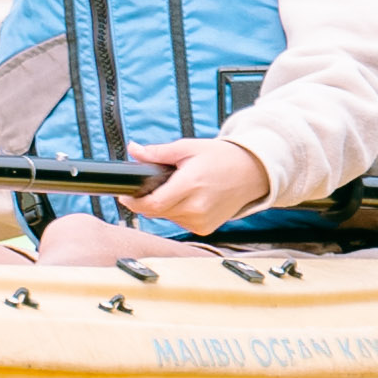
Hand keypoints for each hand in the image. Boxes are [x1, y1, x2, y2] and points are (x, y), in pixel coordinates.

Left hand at [125, 136, 270, 232]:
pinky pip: (179, 222)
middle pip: (156, 212)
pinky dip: (177, 212)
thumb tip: (134, 150)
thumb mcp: (188, 148)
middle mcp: (196, 208)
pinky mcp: (205, 229)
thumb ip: (158, 153)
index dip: (134, 203)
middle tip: (153, 186)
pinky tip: (188, 199)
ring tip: (177, 189)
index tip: (125, 196)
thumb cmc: (221, 158)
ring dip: (164, 206)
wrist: (251, 173)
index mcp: (190, 185)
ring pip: (167, 218)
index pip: (152, 204)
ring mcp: (201, 221)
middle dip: (148, 200)